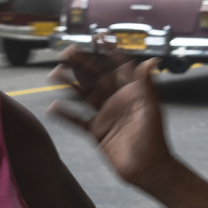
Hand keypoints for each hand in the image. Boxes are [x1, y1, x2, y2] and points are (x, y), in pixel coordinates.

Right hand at [46, 48, 173, 188]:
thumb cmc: (154, 140)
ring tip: (54, 73)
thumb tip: (151, 60)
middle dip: (81, 64)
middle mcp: (116, 101)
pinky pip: (77, 120)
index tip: (97, 37)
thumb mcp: (151, 109)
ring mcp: (105, 115)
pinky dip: (65, 114)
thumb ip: (147, 85)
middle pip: (95, 77)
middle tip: (65, 52)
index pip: (118, 67)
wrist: (148, 170)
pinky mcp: (96, 132)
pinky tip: (52, 107)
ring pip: (83, 94)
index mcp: (131, 93)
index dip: (108, 52)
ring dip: (69, 83)